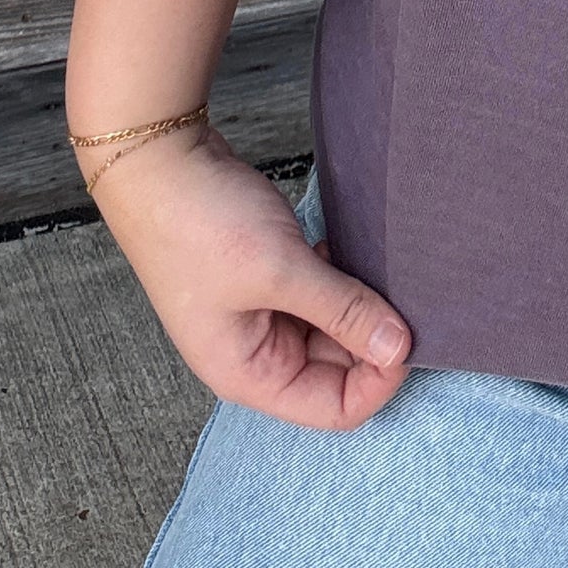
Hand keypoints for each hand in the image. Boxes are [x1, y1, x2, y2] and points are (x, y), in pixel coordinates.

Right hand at [87, 126, 413, 430]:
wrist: (156, 159)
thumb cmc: (200, 223)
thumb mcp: (281, 271)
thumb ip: (344, 312)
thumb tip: (400, 348)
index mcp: (249, 374)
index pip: (335, 408)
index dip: (379, 379)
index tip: (410, 334)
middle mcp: (255, 354)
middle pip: (338, 370)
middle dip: (375, 337)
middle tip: (405, 292)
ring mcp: (260, 315)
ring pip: (333, 328)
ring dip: (361, 305)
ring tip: (382, 269)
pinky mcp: (267, 279)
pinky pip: (320, 295)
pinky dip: (342, 279)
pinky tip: (354, 250)